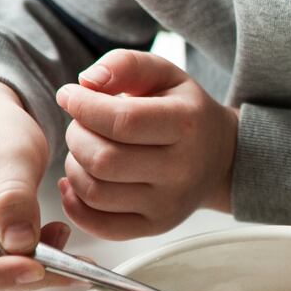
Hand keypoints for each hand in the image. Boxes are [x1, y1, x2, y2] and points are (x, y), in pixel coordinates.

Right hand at [0, 79, 74, 290]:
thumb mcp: (9, 151)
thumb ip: (13, 194)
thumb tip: (20, 243)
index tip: (39, 269)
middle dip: (27, 272)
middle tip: (72, 256)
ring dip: (35, 268)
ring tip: (62, 234)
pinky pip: (7, 268)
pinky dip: (36, 261)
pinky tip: (55, 237)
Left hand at [56, 49, 237, 239]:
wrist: (221, 157)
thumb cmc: (185, 111)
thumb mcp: (165, 74)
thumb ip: (126, 64)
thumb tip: (86, 81)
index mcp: (187, 124)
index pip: (122, 121)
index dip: (83, 106)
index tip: (69, 95)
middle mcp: (182, 169)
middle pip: (103, 159)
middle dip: (77, 136)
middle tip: (80, 124)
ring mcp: (170, 203)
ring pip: (96, 192)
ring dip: (74, 167)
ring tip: (85, 150)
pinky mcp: (156, 225)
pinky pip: (101, 225)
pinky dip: (75, 204)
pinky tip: (78, 180)